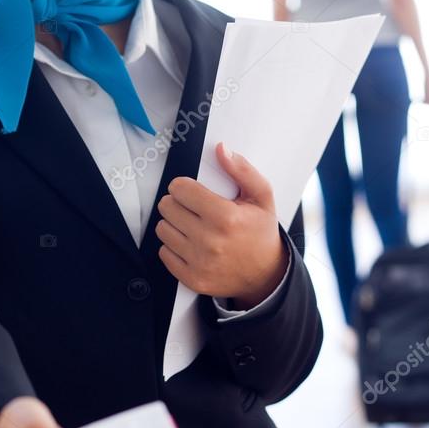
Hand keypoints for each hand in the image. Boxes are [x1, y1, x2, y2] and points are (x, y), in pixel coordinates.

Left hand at [155, 143, 287, 307]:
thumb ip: (242, 170)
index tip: (192, 191)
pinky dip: (173, 247)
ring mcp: (199, 262)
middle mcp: (210, 241)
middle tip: (193, 208)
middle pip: (167, 207)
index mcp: (226, 217)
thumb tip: (221, 149)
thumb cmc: (261, 232)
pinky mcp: (192, 278)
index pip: (180, 189)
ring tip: (192, 225)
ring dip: (174, 224)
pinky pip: (163, 253)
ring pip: (162, 229)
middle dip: (177, 203)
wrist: (266, 275)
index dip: (183, 186)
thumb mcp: (262, 197)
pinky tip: (190, 244)